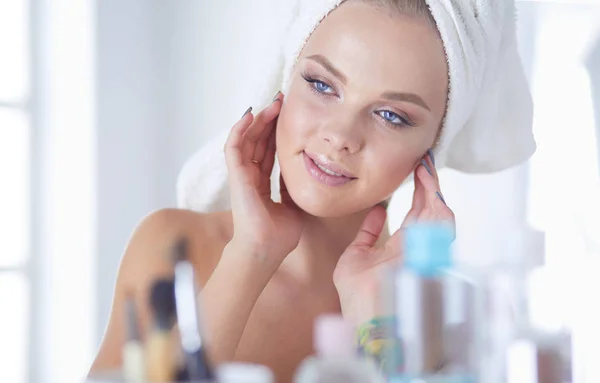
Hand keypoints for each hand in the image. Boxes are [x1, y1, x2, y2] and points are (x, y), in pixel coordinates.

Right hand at [224, 93, 302, 268]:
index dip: (276, 134)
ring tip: (272, 104)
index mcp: (261, 184)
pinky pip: (234, 148)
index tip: (289, 118)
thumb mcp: (293, 206)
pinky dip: (239, 130)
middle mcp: (250, 177)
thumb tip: (304, 177)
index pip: (268, 152)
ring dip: (258, 120)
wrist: (265, 251)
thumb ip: (292, 190)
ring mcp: (241, 176)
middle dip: (269, 121)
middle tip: (281, 101)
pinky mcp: (236, 176)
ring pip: (246, 140)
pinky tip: (250, 115)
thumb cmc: (278, 236)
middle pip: (257, 141)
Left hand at [333, 151, 454, 325]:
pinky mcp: (428, 252)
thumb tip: (377, 212)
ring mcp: (423, 251)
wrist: (362, 318)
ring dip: (434, 188)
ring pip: (439, 214)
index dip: (418, 192)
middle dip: (429, 185)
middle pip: (429, 210)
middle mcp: (416, 249)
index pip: (414, 215)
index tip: (414, 170)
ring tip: (426, 166)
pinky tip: (428, 182)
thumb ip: (366, 235)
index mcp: (400, 249)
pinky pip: (443, 226)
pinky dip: (438, 201)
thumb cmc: (358, 298)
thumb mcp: (355, 257)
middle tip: (424, 161)